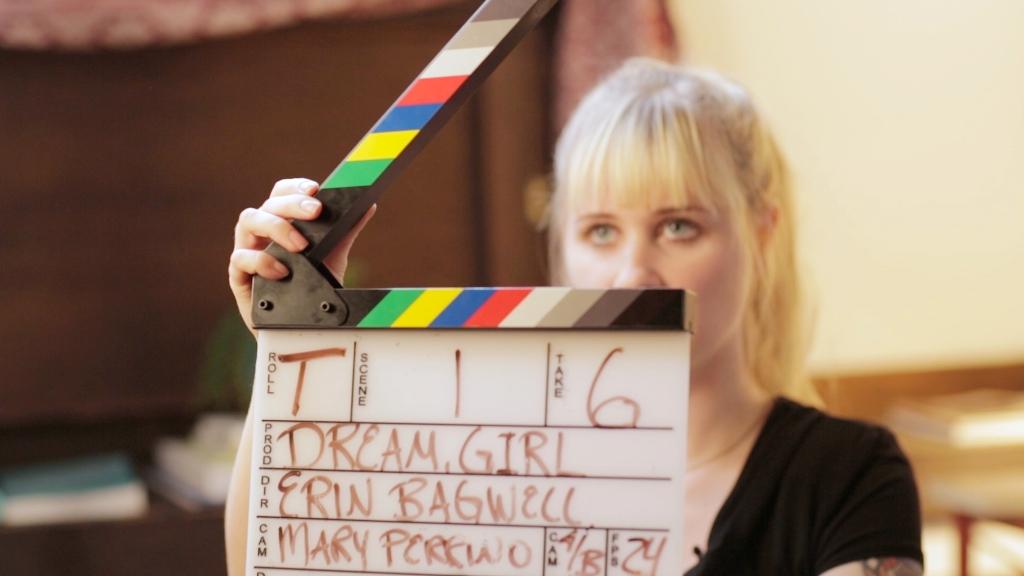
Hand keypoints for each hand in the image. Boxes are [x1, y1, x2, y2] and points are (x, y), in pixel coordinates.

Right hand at [228, 178, 376, 333]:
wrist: (300, 326)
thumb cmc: (310, 285)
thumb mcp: (332, 256)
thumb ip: (346, 232)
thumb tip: (368, 205)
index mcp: (280, 221)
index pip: (281, 194)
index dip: (295, 187)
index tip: (315, 188)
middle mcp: (261, 232)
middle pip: (268, 205)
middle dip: (292, 205)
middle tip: (316, 212)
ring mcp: (247, 251)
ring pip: (247, 221)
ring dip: (275, 227)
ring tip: (300, 245)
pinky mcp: (239, 276)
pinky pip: (240, 259)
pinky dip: (261, 260)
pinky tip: (281, 270)